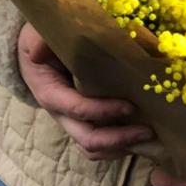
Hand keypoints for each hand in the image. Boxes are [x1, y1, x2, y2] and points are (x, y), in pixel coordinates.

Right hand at [17, 23, 155, 161]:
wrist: (36, 51)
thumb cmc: (40, 41)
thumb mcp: (37, 36)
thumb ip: (40, 41)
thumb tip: (39, 52)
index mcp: (50, 93)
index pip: (78, 109)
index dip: (104, 111)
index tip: (130, 106)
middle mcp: (61, 114)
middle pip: (88, 139)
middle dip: (119, 138)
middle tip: (149, 130)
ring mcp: (73, 122)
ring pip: (94, 149)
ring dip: (121, 147)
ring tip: (149, 137)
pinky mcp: (85, 123)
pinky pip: (101, 145)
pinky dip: (120, 145)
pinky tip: (142, 137)